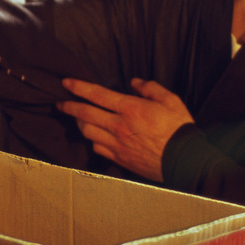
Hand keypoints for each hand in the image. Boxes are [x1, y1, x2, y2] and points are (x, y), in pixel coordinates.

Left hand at [57, 77, 194, 181]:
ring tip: (77, 118)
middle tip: (60, 102)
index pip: (97, 95)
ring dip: (79, 123)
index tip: (66, 83)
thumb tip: (135, 83)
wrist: (185, 161)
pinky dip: (92, 140)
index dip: (78, 87)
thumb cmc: (179, 129)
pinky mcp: (120, 158)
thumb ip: (150, 88)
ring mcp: (117, 144)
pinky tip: (94, 136)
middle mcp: (118, 126)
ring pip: (88, 132)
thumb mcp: (170, 100)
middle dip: (69, 106)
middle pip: (85, 114)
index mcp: (130, 109)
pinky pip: (98, 148)